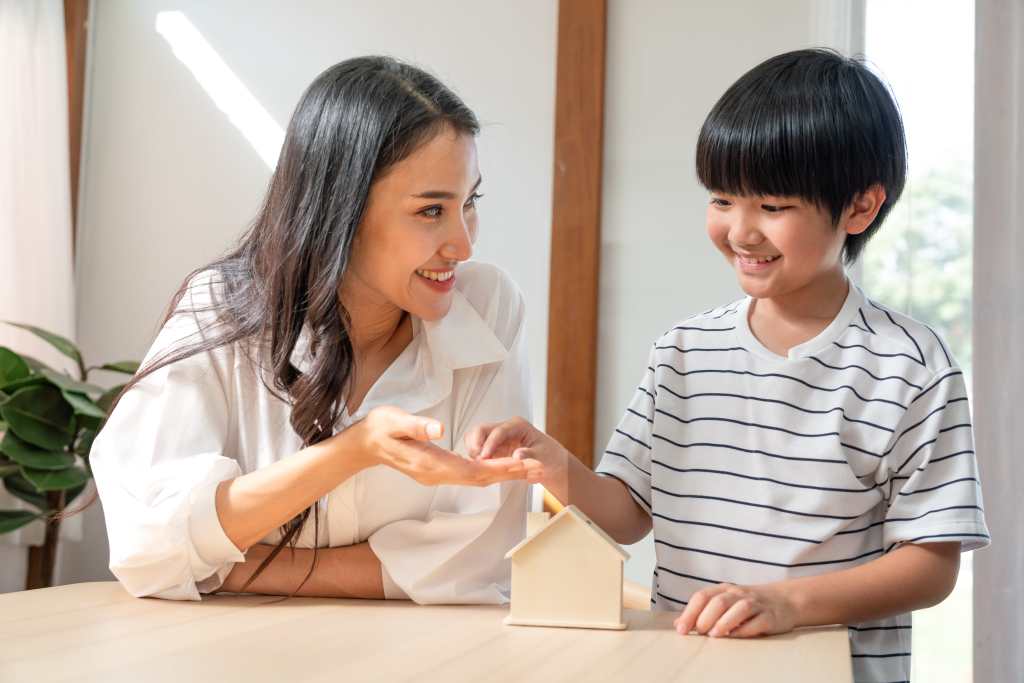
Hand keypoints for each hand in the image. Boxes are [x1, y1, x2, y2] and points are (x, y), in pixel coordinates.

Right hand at [334, 405, 541, 486]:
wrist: (363, 445)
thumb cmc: (378, 428)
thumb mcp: (394, 421)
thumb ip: (417, 425)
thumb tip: (439, 429)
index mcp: (430, 463)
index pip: (472, 469)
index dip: (498, 468)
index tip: (520, 464)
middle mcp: (436, 474)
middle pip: (479, 477)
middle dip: (508, 473)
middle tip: (535, 468)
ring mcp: (436, 475)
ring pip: (475, 478)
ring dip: (500, 474)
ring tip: (526, 468)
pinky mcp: (436, 471)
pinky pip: (467, 474)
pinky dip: (487, 471)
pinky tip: (500, 466)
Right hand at [464, 416, 566, 487]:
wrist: (550, 462)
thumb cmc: (549, 457)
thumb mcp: (543, 457)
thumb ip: (530, 455)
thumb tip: (517, 456)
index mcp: (518, 426)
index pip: (498, 431)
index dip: (489, 444)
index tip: (484, 457)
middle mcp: (505, 428)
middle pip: (481, 429)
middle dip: (476, 444)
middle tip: (477, 461)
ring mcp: (498, 437)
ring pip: (476, 437)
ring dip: (474, 450)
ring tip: (478, 465)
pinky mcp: (493, 447)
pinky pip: (478, 448)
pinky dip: (476, 456)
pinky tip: (479, 466)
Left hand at [673, 582, 798, 637]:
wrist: (784, 600)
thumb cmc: (748, 604)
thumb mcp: (724, 603)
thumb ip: (702, 612)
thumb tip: (678, 624)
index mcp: (724, 590)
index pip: (702, 596)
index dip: (690, 613)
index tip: (681, 629)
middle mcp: (738, 594)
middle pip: (719, 602)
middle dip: (706, 617)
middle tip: (699, 632)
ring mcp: (755, 604)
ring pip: (738, 609)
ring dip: (724, 622)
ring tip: (714, 634)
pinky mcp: (770, 616)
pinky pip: (757, 622)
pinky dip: (745, 629)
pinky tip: (736, 636)